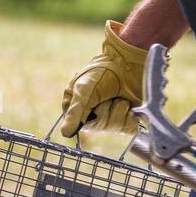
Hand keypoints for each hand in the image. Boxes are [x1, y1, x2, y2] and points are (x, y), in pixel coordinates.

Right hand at [58, 21, 147, 136]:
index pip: (77, 125)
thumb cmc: (103, 72)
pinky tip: (130, 103)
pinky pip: (128, 127)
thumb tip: (65, 133)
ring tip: (120, 96)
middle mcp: (93, 117)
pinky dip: (130, 113)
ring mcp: (112, 120)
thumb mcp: (84, 89)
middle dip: (104, 109)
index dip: (85, 114)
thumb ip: (75, 111)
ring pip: (114, 126)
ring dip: (118, 108)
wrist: (130, 62)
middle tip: (107, 94)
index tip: (90, 100)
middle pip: (98, 126)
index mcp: (77, 108)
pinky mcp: (129, 122)